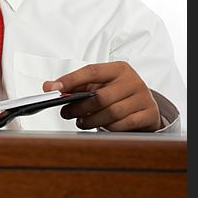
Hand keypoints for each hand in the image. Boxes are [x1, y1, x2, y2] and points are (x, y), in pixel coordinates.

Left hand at [43, 61, 160, 131]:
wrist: (145, 105)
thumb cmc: (117, 93)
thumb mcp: (99, 84)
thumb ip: (74, 84)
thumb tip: (49, 87)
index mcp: (119, 69)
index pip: (92, 71)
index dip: (71, 80)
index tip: (54, 89)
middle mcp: (133, 81)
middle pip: (101, 96)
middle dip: (79, 107)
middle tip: (66, 113)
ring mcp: (143, 98)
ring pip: (111, 113)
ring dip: (91, 120)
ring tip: (81, 121)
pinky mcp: (149, 114)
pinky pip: (123, 125)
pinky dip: (108, 128)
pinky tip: (101, 127)